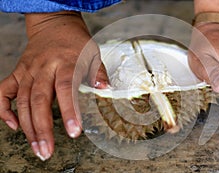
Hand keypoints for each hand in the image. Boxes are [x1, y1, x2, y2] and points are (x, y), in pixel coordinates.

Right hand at [0, 11, 107, 160]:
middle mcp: (44, 68)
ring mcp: (28, 71)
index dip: (69, 111)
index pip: (66, 88)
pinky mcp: (18, 73)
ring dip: (27, 127)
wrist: (54, 24)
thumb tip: (105, 90)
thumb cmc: (76, 42)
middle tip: (47, 152)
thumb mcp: (93, 54)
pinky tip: (12, 125)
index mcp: (65, 63)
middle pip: (39, 100)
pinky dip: (4, 109)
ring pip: (23, 101)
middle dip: (42, 129)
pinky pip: (3, 92)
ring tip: (37, 148)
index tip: (74, 132)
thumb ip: (98, 74)